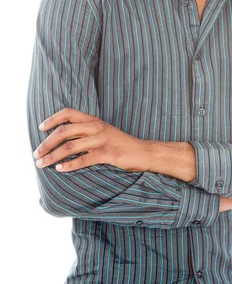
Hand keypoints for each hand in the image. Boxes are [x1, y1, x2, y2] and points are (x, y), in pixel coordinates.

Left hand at [33, 108, 149, 172]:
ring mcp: (102, 140)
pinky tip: (60, 170)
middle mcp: (96, 127)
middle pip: (64, 131)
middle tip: (36, 154)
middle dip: (47, 143)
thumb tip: (62, 138)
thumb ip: (85, 132)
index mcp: (93, 120)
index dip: (52, 119)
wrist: (143, 152)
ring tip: (42, 164)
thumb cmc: (120, 144)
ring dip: (52, 156)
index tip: (40, 128)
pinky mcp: (108, 154)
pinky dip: (70, 165)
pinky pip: (84, 159)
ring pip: (70, 147)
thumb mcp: (102, 132)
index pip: (68, 113)